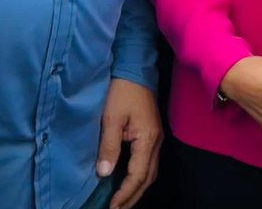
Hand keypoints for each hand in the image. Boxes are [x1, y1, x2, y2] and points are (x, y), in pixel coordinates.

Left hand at [96, 77, 161, 208]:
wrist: (135, 66)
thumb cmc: (122, 90)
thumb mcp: (111, 118)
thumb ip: (109, 146)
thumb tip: (105, 174)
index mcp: (147, 138)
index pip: (138, 175)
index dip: (125, 194)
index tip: (111, 207)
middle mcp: (156, 141)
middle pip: (148, 177)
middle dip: (133, 196)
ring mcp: (156, 136)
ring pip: (150, 171)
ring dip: (136, 188)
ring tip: (121, 201)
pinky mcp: (151, 132)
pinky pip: (148, 161)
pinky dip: (138, 176)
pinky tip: (127, 180)